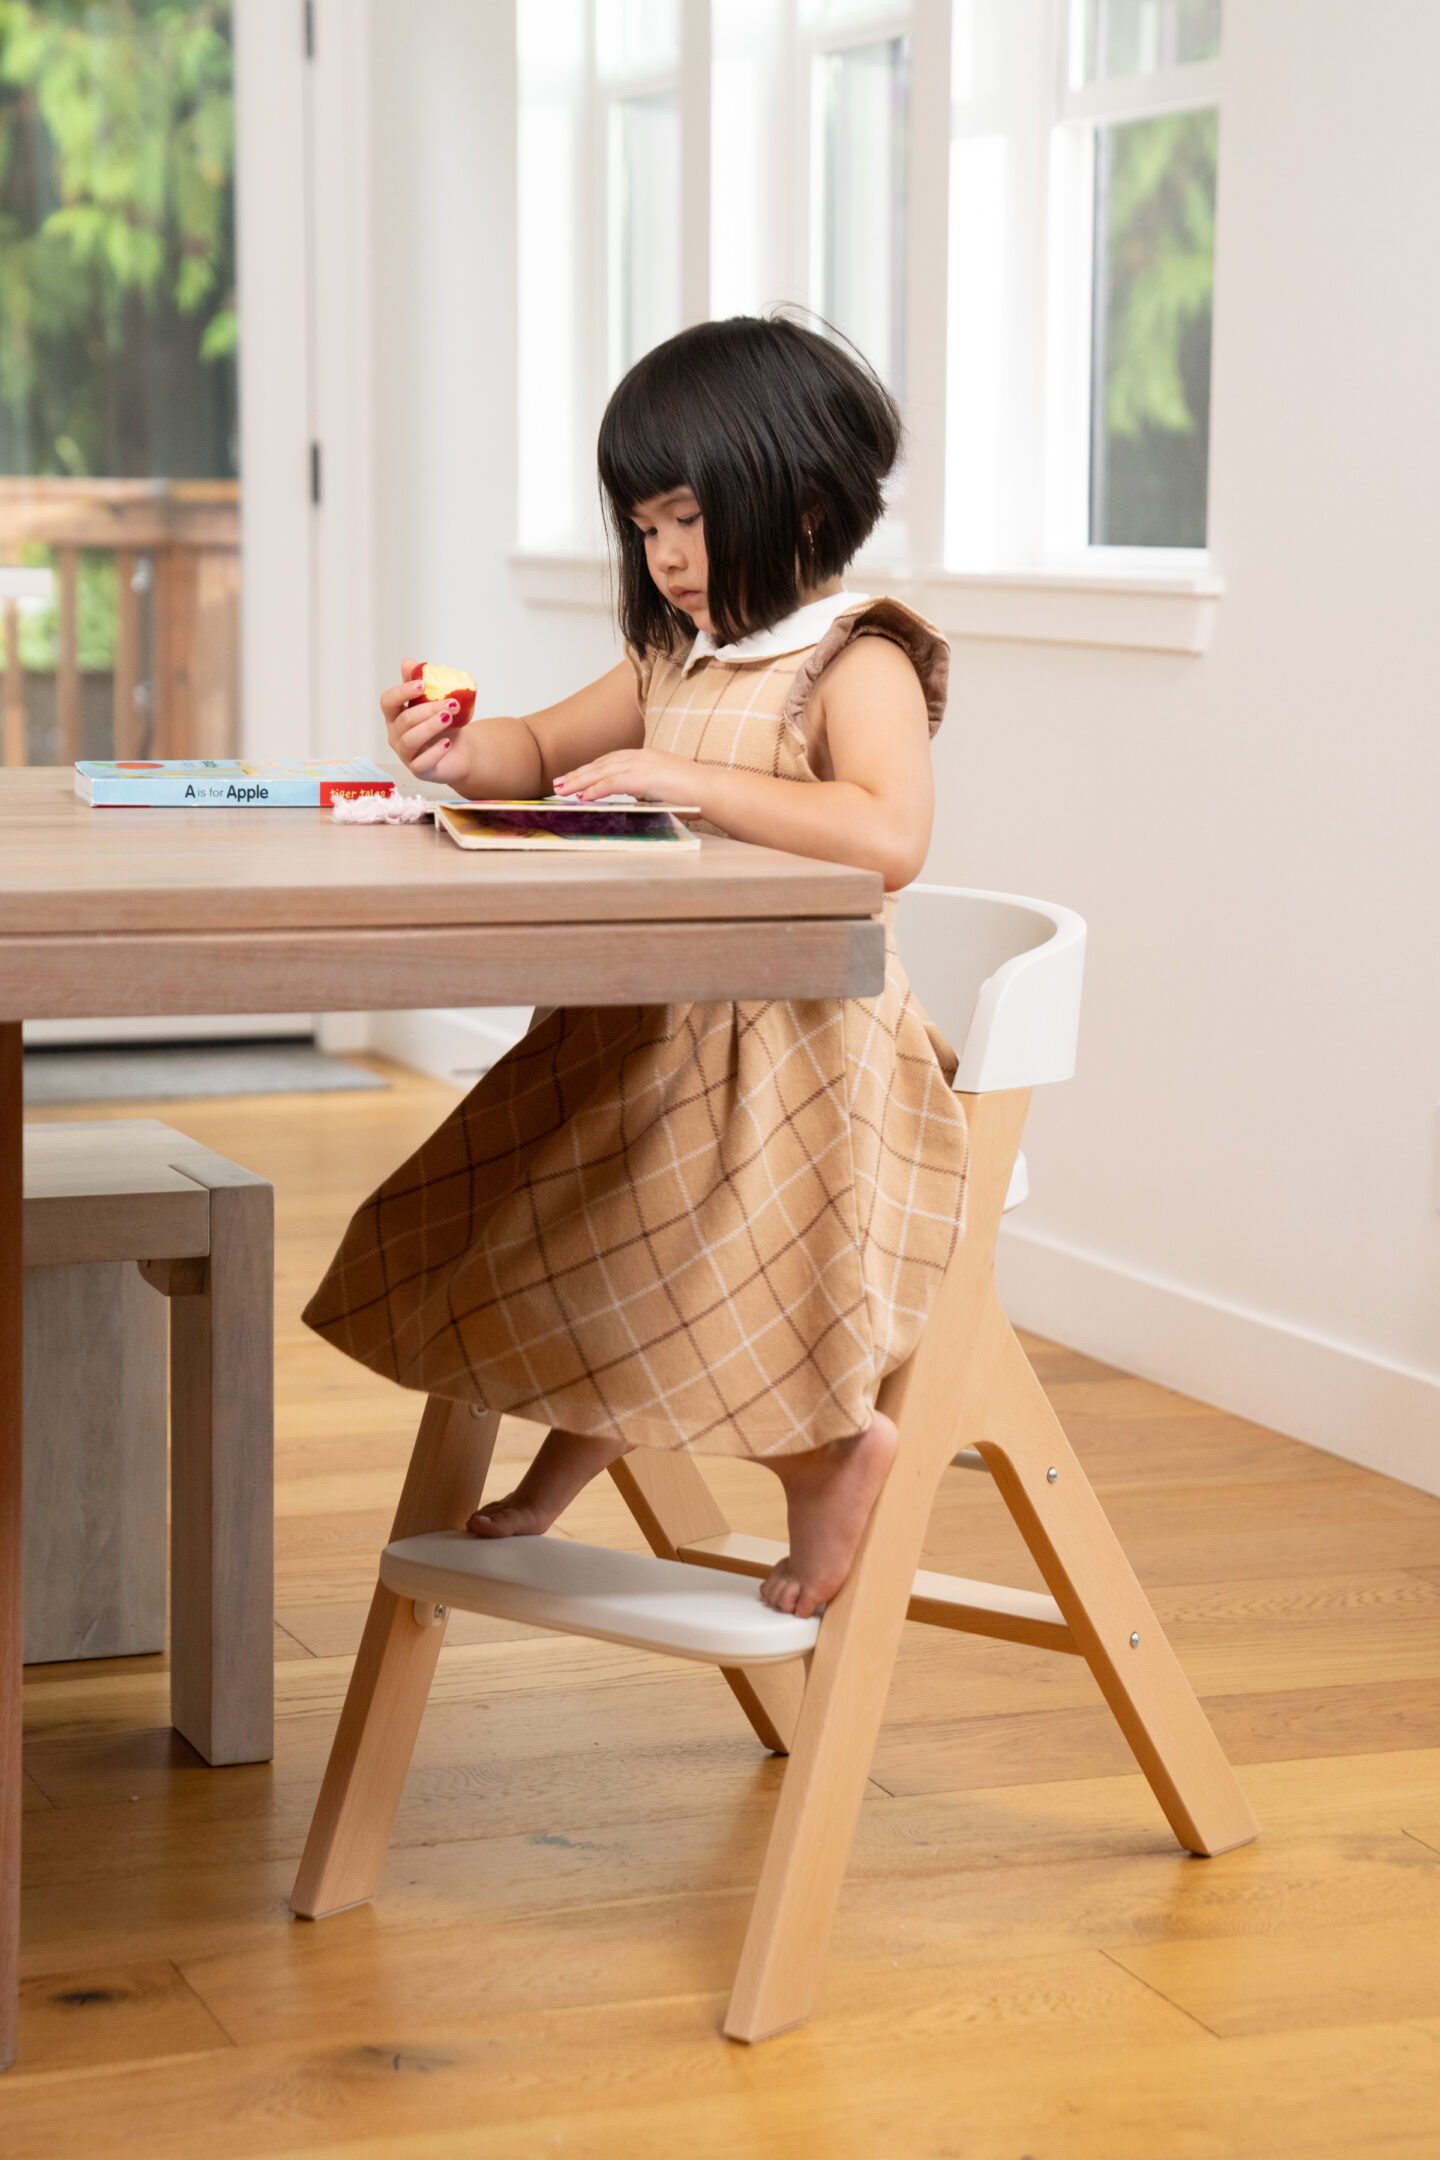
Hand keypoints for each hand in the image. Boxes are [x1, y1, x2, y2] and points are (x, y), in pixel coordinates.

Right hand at [380, 656, 472, 783]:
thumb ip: (422, 683)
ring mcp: (406, 754)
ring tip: (448, 718)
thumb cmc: (445, 725)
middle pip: (405, 720)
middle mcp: (395, 735)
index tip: (422, 685)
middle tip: (452, 702)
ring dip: (431, 726)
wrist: (462, 751)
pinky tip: (447, 743)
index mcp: (395, 716)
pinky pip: (422, 763)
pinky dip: (435, 752)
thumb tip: (408, 662)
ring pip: (410, 740)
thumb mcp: (435, 702)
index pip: (388, 702)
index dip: (402, 692)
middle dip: (428, 709)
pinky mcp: (419, 770)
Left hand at [550, 746, 701, 805]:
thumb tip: (635, 796)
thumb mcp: (665, 788)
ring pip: (602, 772)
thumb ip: (648, 789)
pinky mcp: (644, 777)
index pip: (612, 761)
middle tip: (559, 783)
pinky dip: (595, 789)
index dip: (591, 769)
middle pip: (602, 764)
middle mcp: (642, 756)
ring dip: (580, 781)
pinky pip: (613, 783)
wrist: (712, 790)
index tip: (576, 777)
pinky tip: (582, 797)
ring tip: (562, 790)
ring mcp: (643, 765)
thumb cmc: (696, 794)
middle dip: (579, 774)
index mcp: (647, 757)